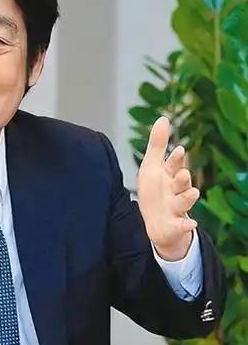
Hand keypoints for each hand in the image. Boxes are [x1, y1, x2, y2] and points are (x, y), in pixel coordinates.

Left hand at [137, 116, 198, 260]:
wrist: (156, 222)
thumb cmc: (155, 191)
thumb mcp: (152, 167)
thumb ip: (157, 145)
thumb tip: (163, 118)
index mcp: (170, 176)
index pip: (174, 166)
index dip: (176, 159)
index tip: (178, 150)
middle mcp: (175, 191)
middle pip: (181, 183)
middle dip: (183, 178)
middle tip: (182, 173)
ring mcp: (176, 209)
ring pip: (184, 203)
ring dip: (188, 198)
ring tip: (192, 193)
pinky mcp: (174, 225)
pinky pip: (181, 226)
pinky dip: (186, 226)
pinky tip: (192, 224)